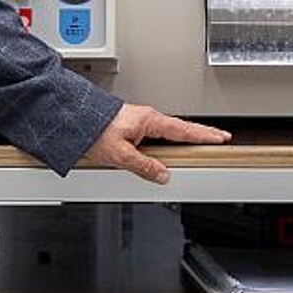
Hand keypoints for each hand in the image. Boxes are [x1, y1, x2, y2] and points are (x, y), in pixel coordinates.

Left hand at [87, 103, 231, 184]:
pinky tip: (167, 149)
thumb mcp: (120, 155)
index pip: (184, 130)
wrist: (71, 120)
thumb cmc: (92, 131)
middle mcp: (146, 118)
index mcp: (149, 120)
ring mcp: (139, 122)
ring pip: (168, 132)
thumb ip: (144, 166)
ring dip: (185, 136)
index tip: (220, 137)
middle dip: (201, 133)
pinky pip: (156, 135)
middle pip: (181, 128)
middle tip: (219, 138)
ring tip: (199, 144)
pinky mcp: (131, 128)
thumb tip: (163, 174)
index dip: (204, 135)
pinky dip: (168, 140)